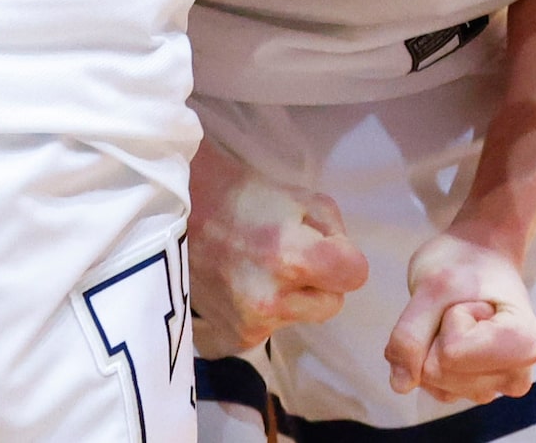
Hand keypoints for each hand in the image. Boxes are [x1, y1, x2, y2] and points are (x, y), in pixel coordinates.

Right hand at [187, 136, 370, 358]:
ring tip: (261, 268)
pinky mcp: (233, 339)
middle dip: (320, 282)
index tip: (326, 248)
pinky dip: (265, 311)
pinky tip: (244, 286)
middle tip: (292, 257)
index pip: (355, 276)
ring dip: (292, 298)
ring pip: (301, 318)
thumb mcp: (304, 198)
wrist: (181, 212)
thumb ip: (335, 233)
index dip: (345, 258)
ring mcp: (250, 324)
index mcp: (292, 257)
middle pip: (332, 305)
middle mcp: (272, 300)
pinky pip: (272, 329)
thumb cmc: (246, 196)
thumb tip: (342, 265)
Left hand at [384, 231, 535, 402]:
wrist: (483, 254)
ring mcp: (498, 387)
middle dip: (438, 335)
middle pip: (440, 373)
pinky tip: (455, 336)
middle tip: (462, 307)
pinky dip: (433, 360)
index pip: (450, 353)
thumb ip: (411, 334)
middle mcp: (517, 375)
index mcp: (525, 345)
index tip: (471, 299)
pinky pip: (436, 389)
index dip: (448, 319)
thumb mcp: (432, 286)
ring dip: (434, 347)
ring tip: (462, 320)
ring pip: (436, 384)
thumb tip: (399, 385)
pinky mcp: (479, 392)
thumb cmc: (466, 263)